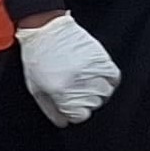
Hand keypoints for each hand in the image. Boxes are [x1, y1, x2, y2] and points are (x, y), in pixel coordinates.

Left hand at [16, 13, 120, 128]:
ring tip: (88, 85)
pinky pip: (114, 76)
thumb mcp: (35, 87)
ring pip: (105, 92)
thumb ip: (50, 109)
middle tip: (77, 94)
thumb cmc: (37, 57)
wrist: (45, 28)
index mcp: (59, 91)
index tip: (72, 108)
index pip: (79, 115)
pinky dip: (110, 80)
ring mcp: (90, 68)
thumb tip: (64, 122)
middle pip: (93, 104)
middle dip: (85, 102)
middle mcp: (77, 81)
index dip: (75, 113)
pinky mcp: (99, 56)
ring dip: (98, 92)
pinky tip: (100, 78)